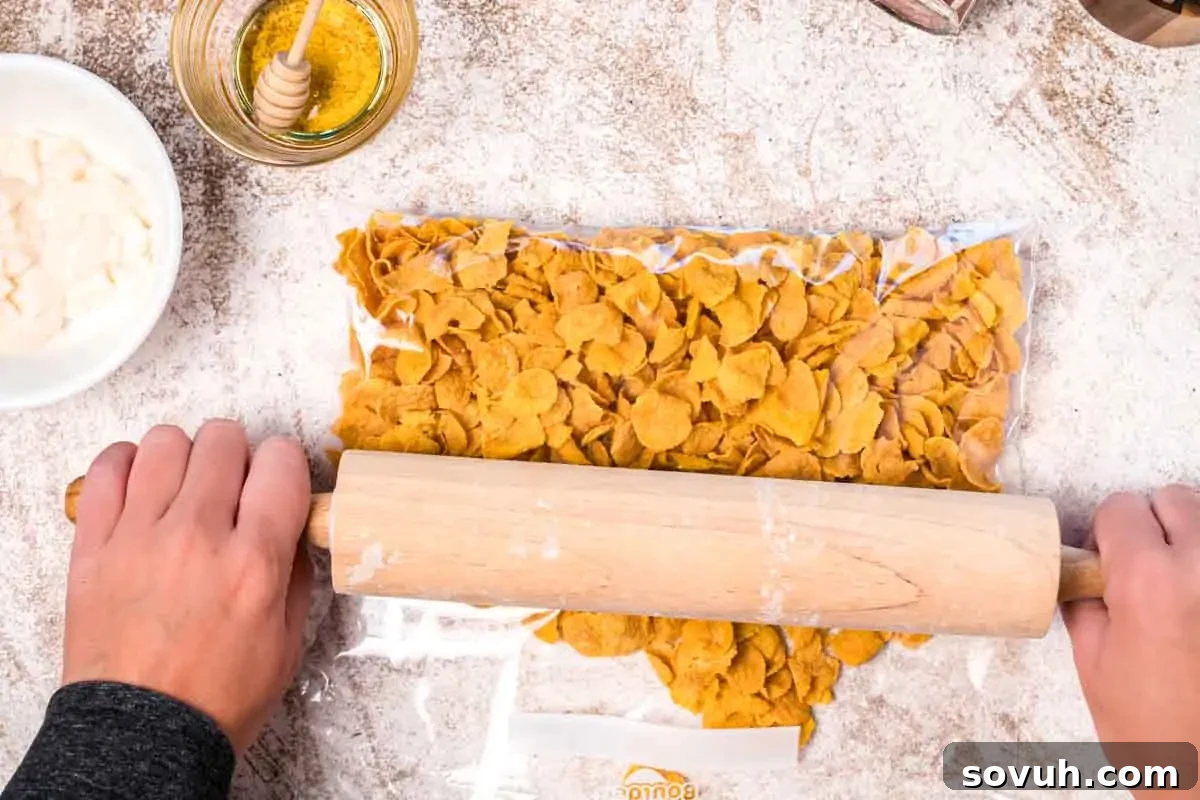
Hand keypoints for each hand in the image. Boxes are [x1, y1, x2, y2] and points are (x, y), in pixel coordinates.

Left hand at [63, 419, 313, 753]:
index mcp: (255, 561)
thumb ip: (296, 574)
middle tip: (233, 490)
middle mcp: (198, 535)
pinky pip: (107, 467)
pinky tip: (142, 490)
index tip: (278, 485)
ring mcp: (139, 535)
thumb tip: (293, 527)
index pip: (281, 460)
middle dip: (238, 457)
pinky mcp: (94, 544)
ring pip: (166, 440)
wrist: (143, 736)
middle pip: (224, 438)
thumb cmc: (218, 697)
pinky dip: (128, 465)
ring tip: (184, 490)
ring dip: (185, 458)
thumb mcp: (287, 642)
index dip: (286, 466)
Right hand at [1063, 486, 1199, 794]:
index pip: (1121, 508)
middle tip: (1139, 568)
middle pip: (1174, 499)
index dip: (1104, 532)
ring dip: (1189, 542)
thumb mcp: (1094, 662)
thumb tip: (1083, 573)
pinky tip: (1195, 608)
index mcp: (1150, 581)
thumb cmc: (1154, 732)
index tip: (1102, 558)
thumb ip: (1086, 602)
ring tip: (1177, 589)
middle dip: (1151, 525)